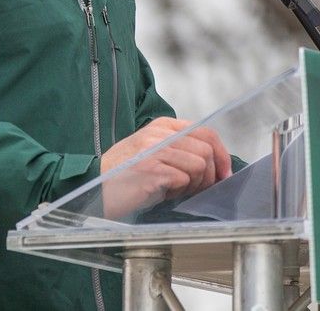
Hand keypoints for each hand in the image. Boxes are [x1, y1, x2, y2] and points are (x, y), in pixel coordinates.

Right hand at [99, 117, 231, 218]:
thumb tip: (215, 164)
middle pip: (206, 150)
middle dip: (210, 175)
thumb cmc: (126, 173)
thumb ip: (180, 150)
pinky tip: (163, 193)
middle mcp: (160, 134)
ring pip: (199, 166)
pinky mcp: (152, 169)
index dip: (221, 154)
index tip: (224, 172)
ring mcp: (155, 150)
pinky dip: (178, 191)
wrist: (95, 186)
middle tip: (199, 188)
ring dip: (194, 185)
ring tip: (175, 190)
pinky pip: (183, 180)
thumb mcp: (153, 151)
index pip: (206, 132)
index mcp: (163, 125)